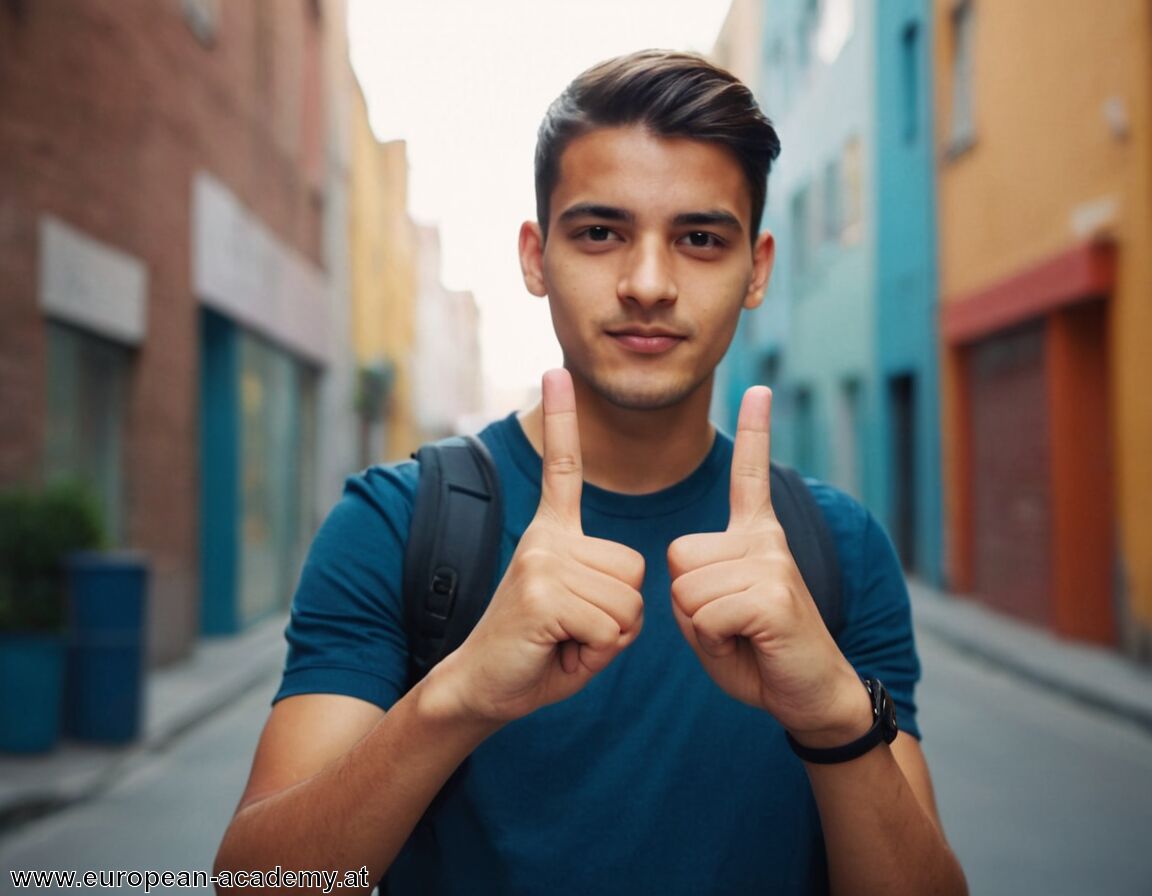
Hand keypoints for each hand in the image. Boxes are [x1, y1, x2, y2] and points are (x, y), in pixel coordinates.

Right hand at [435, 369, 644, 724]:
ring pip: (629, 604)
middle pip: (637, 570)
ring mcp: (543, 562)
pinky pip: (612, 629)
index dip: (561, 419)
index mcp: (553, 533)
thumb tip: (632, 588)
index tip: (554, 372)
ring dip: (608, 637)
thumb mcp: (582, 613)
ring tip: (566, 641)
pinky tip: (558, 650)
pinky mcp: (543, 594)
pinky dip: (595, 654)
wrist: (485, 687)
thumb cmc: (541, 652)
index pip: (561, 468)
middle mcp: (546, 538)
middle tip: (576, 631)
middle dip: (621, 616)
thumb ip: (608, 590)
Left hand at [667, 387, 869, 745]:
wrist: (811, 697)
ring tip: (741, 636)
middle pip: (678, 556)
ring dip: (700, 626)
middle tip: (729, 625)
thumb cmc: (758, 656)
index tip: (760, 387)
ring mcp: (771, 564)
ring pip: (686, 587)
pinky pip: (704, 613)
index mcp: (756, 538)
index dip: (755, 433)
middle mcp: (766, 541)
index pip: (750, 477)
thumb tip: (685, 567)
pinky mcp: (771, 594)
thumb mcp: (712, 618)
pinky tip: (749, 645)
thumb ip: (692, 586)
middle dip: (686, 602)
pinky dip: (713, 640)